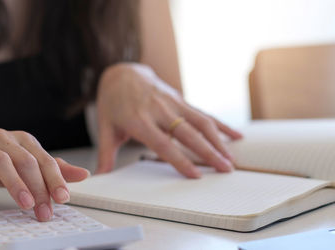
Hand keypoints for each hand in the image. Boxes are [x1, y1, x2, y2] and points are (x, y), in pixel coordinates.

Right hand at [0, 129, 89, 220]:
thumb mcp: (26, 164)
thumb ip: (54, 169)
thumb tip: (84, 174)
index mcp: (24, 141)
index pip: (44, 160)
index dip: (55, 180)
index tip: (63, 199)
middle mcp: (5, 139)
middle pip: (26, 161)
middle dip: (39, 187)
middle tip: (43, 210)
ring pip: (1, 161)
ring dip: (15, 183)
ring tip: (24, 203)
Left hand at [95, 63, 241, 177]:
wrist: (122, 73)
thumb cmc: (113, 103)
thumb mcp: (106, 128)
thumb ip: (105, 154)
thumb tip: (98, 177)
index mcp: (138, 120)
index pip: (163, 143)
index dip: (180, 159)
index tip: (196, 174)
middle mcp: (158, 110)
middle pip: (187, 133)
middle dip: (208, 152)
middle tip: (225, 169)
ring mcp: (172, 103)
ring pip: (200, 122)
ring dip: (219, 141)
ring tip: (231, 160)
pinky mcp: (180, 99)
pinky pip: (203, 112)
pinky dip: (221, 124)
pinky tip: (236, 135)